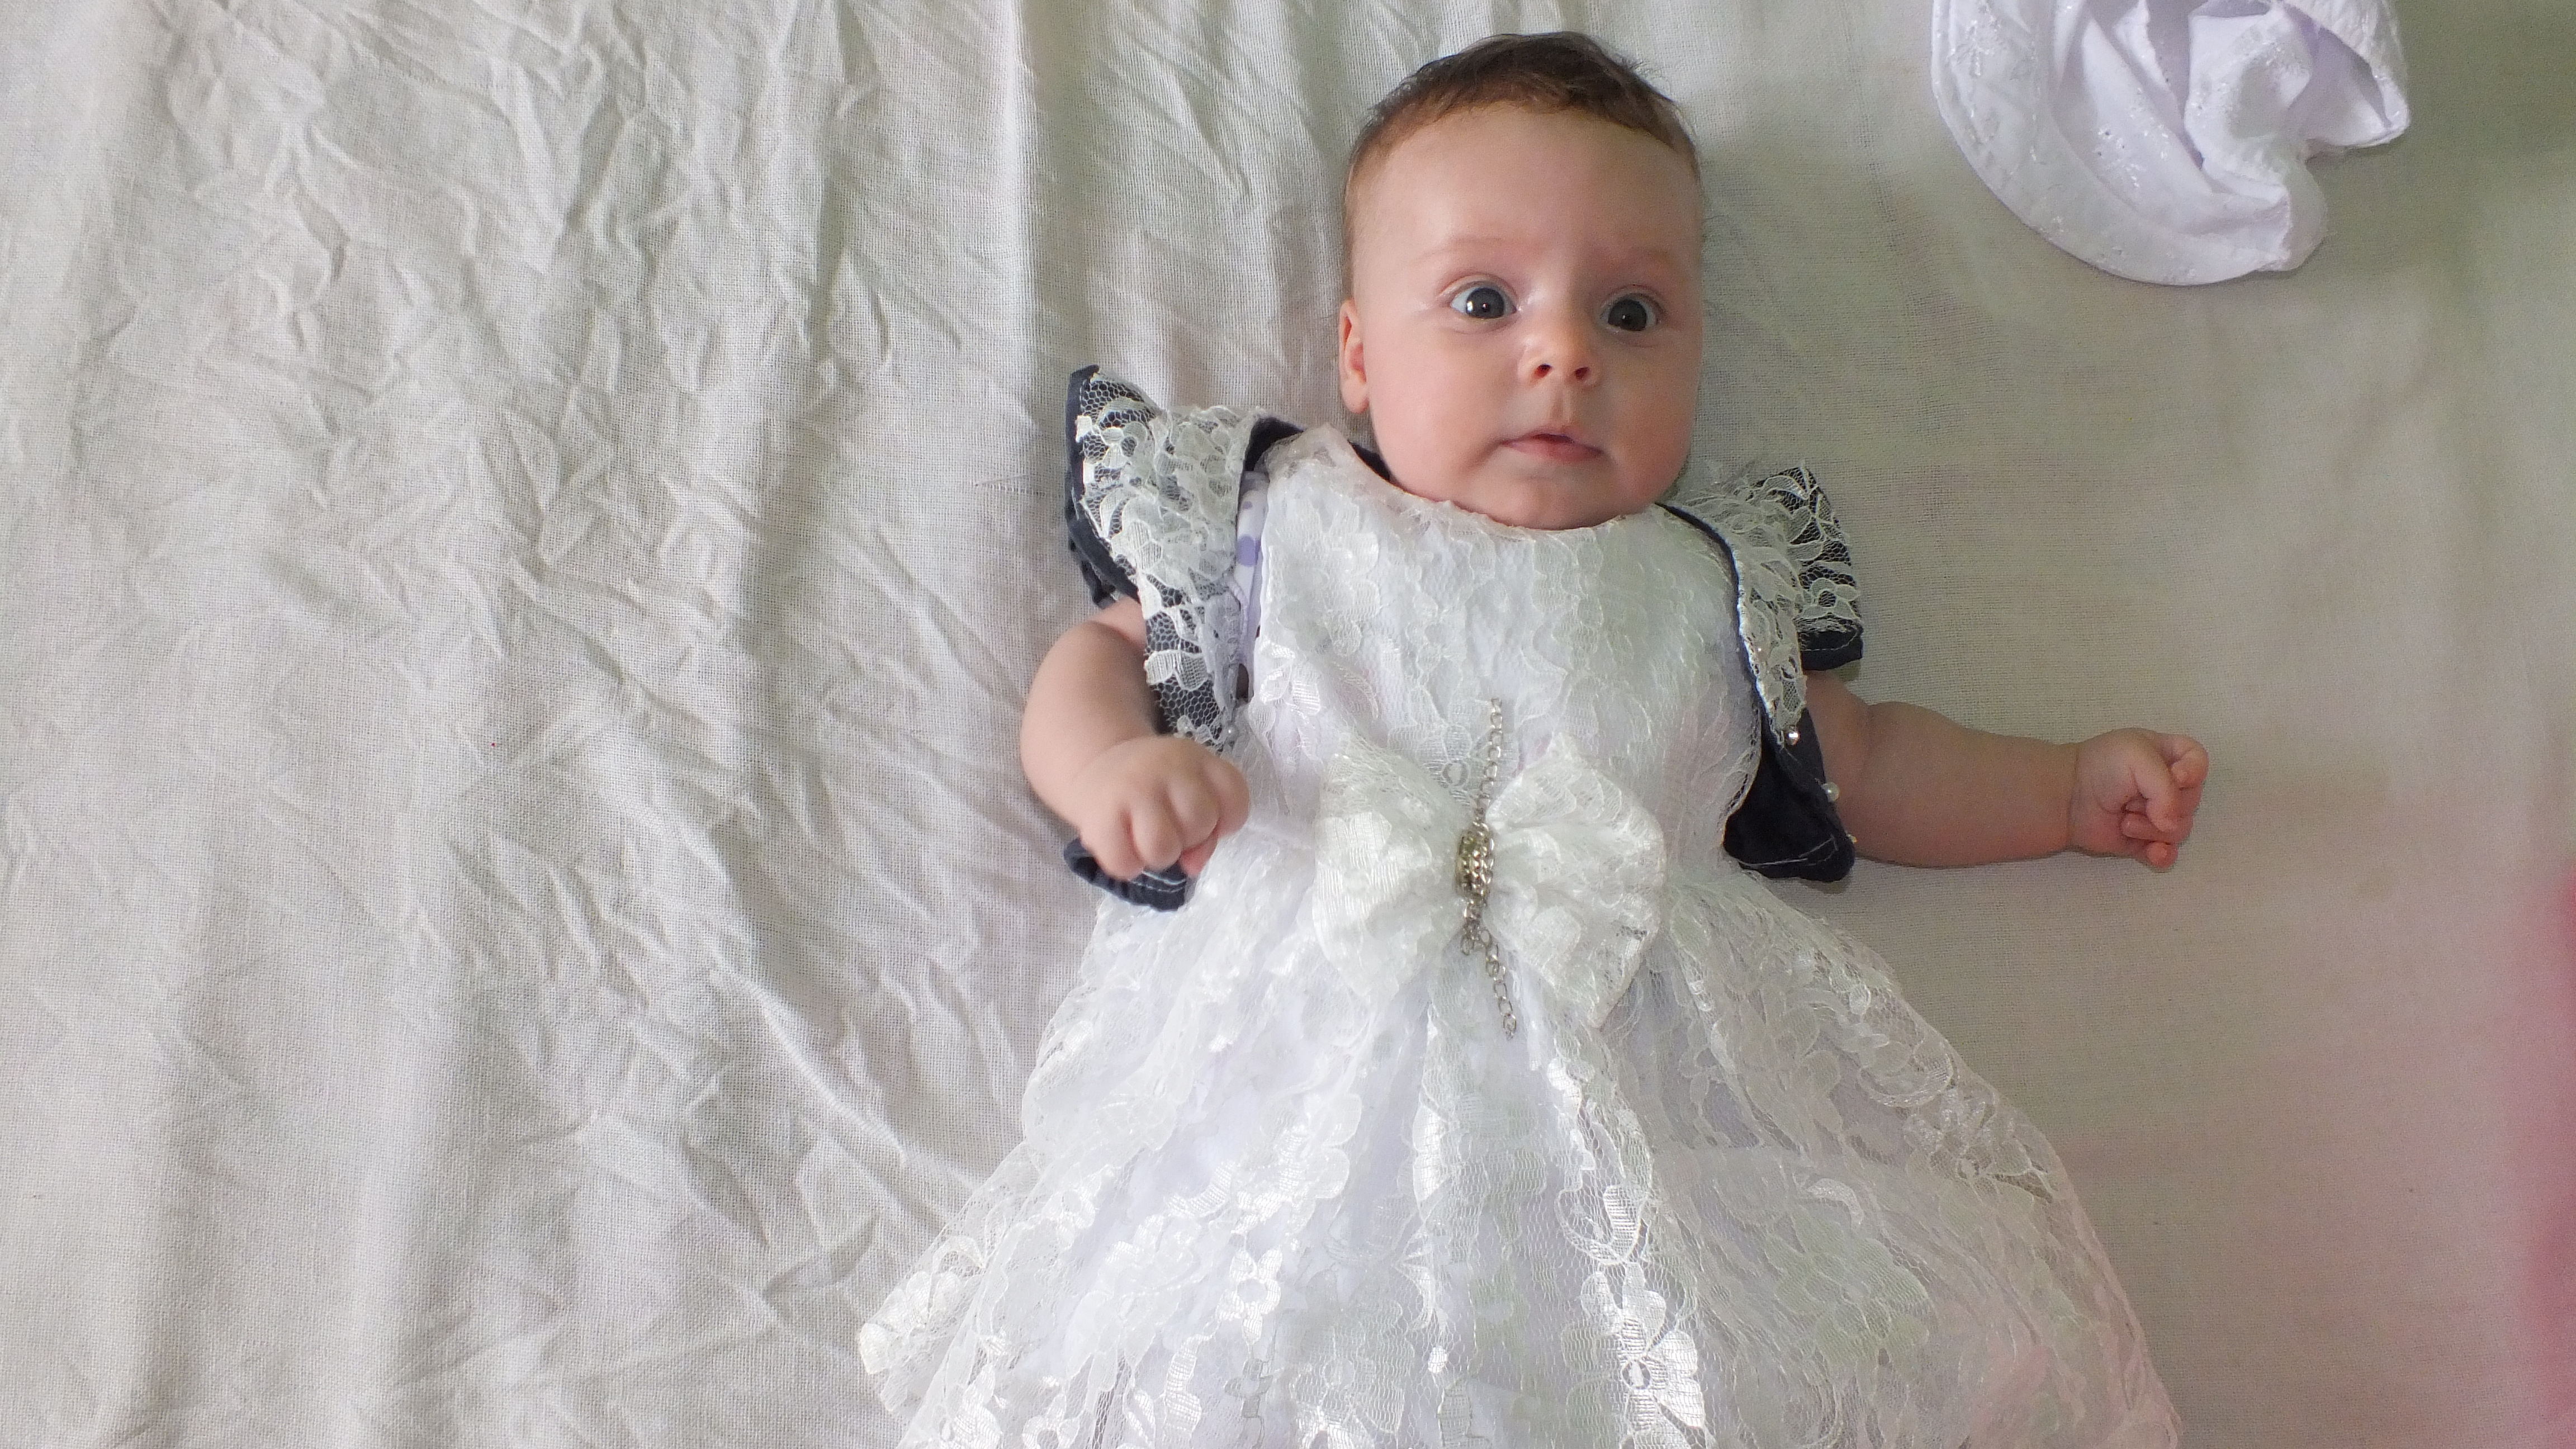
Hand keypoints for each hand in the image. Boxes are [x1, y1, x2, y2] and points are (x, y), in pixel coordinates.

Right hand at [1062, 735, 1251, 880]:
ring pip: (1162, 848)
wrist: (1098, 767)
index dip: (1225, 822)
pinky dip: (1126, 866)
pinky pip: (1124, 862)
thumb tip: (1192, 865)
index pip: (1234, 798)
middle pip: (1200, 823)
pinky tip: (1125, 848)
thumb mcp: (1188, 795)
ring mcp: (1133, 788)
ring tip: (1146, 840)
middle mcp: (1168, 767)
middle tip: (1170, 827)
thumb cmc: (1154, 790)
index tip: (1207, 821)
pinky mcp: (1100, 814)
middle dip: (1189, 838)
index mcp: (1198, 760)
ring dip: (1158, 856)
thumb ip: (1206, 830)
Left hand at [2068, 730, 2207, 868]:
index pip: (2198, 761)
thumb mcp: (2137, 757)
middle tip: (2132, 800)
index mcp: (2165, 756)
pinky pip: (2166, 853)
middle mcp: (2165, 785)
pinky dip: (2163, 855)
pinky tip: (2154, 853)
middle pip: (2192, 800)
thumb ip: (2167, 788)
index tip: (2176, 777)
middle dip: (2166, 804)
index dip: (2194, 771)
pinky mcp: (2143, 840)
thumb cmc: (2101, 767)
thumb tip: (2172, 825)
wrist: (2065, 799)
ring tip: (2125, 822)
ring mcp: (2156, 815)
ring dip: (2153, 829)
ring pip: (2179, 829)